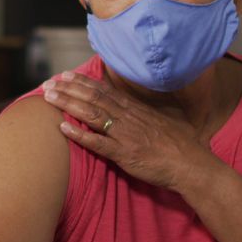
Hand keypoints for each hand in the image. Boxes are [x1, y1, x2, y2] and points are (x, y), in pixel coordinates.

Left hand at [41, 71, 223, 192]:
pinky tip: (62, 127)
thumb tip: (133, 109)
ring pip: (92, 114)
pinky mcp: (125, 154)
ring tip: (49, 98)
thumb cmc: (181, 146)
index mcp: (136, 110)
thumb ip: (144, 115)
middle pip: (94, 98)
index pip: (105, 91)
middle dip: (69, 89)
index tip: (65, 75)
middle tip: (48, 83)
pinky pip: (98, 143)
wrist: (193, 166)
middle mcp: (129, 118)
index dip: (83, 82)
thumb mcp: (162, 122)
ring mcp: (126, 135)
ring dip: (68, 104)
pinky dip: (80, 135)